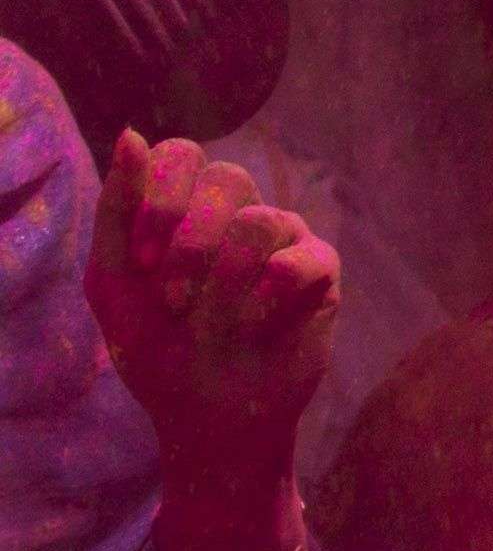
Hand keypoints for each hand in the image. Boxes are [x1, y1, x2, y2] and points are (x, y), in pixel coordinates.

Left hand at [87, 133, 334, 477]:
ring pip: (261, 220)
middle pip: (227, 178)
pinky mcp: (321, 272)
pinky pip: (302, 259)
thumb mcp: (113, 284)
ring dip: (223, 282)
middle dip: (190, 243)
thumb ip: (116, 212)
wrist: (206, 415)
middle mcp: (238, 214)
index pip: (182, 154)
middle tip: (174, 299)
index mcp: (186, 210)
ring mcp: (284, 240)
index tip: (142, 259)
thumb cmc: (157, 349)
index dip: (162, 197)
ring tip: (212, 325)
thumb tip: (130, 134)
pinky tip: (254, 326)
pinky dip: (267, 298)